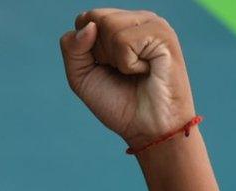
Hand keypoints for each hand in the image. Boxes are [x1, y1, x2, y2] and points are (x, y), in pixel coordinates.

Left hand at [59, 8, 195, 147]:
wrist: (148, 128)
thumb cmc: (118, 102)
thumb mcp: (82, 76)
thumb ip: (72, 48)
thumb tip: (88, 25)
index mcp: (120, 25)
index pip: (84, 19)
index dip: (85, 49)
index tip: (106, 68)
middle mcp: (136, 19)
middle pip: (94, 18)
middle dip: (98, 53)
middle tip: (122, 71)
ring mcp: (152, 24)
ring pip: (108, 25)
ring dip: (114, 58)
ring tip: (135, 71)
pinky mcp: (163, 34)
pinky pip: (123, 40)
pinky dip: (127, 63)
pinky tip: (145, 71)